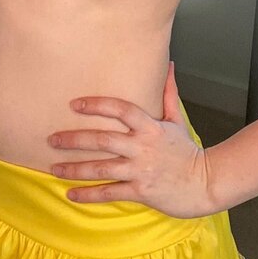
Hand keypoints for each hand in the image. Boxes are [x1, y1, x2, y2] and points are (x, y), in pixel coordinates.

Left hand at [47, 61, 215, 218]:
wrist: (206, 183)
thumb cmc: (187, 150)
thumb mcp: (177, 119)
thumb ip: (168, 93)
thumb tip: (170, 64)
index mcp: (150, 127)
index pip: (121, 109)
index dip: (97, 105)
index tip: (75, 104)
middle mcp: (142, 147)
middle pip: (103, 139)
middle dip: (75, 139)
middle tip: (52, 139)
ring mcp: (140, 170)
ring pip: (102, 168)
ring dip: (75, 168)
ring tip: (54, 167)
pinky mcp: (141, 191)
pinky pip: (110, 192)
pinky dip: (89, 194)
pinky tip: (71, 194)